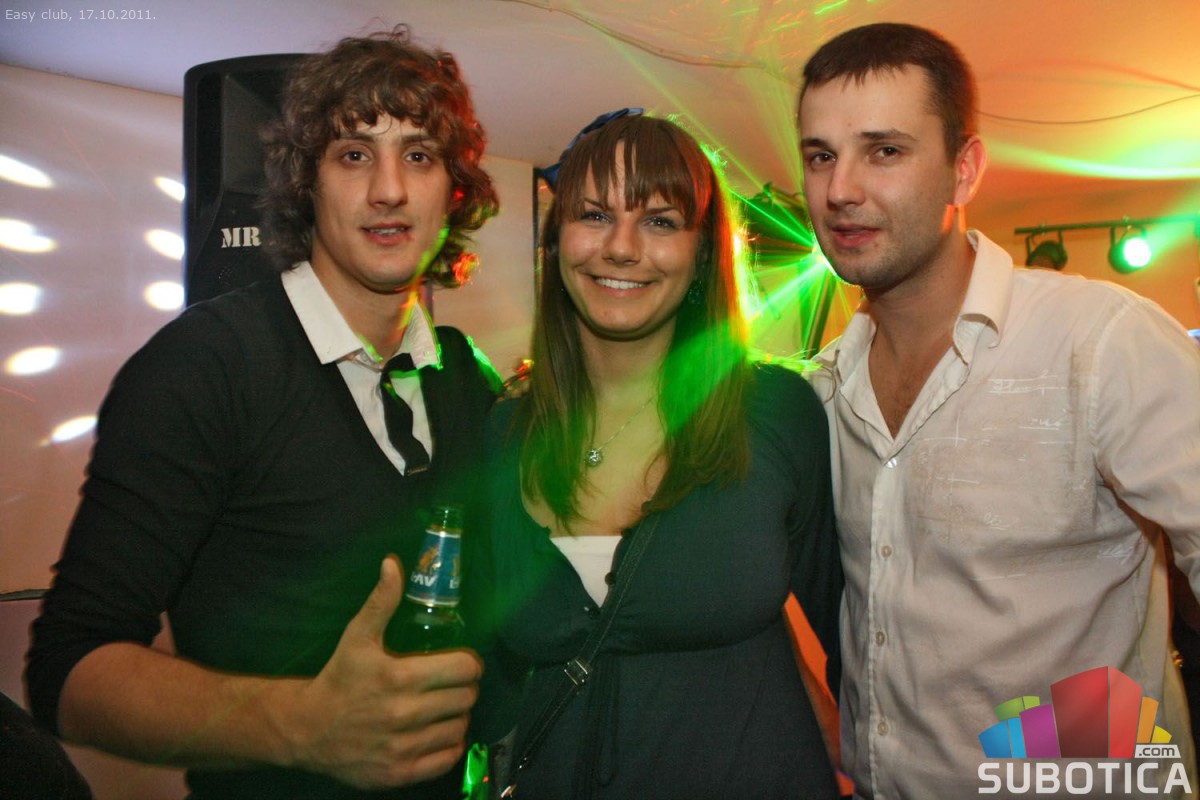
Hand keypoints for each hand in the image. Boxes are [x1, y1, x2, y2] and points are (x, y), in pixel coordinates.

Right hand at [282, 556, 481, 788]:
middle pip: (467, 698)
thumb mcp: (357, 635)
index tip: (460, 662)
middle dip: (464, 688)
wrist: (307, 730)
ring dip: (457, 716)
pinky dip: (448, 744)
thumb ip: (381, 600)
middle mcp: (404, 714)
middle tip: (450, 684)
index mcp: (399, 677)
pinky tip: (435, 732)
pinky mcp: (401, 773)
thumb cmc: (338, 678)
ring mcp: (403, 747)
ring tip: (442, 707)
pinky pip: (448, 758)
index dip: (468, 663)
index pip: (465, 669)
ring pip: (460, 727)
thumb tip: (393, 563)